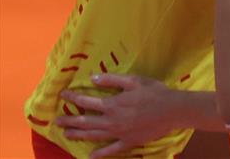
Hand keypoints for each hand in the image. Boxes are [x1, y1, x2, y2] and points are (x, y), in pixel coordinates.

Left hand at [57, 74, 181, 158]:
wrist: (172, 110)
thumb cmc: (155, 92)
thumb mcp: (135, 81)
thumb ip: (113, 80)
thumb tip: (93, 78)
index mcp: (112, 104)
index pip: (87, 101)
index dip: (73, 98)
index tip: (63, 96)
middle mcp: (111, 120)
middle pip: (85, 122)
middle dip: (69, 121)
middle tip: (56, 121)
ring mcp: (118, 133)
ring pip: (93, 135)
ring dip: (78, 135)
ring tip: (66, 135)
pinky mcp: (128, 142)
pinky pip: (111, 149)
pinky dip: (100, 154)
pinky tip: (91, 156)